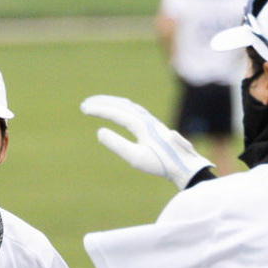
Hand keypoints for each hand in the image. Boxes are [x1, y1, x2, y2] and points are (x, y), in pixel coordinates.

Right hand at [79, 94, 210, 189]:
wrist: (183, 164)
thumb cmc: (160, 163)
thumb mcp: (135, 158)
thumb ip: (117, 144)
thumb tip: (99, 132)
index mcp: (140, 125)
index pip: (115, 112)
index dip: (98, 110)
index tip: (84, 109)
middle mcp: (145, 119)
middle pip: (120, 104)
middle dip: (101, 103)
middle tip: (84, 105)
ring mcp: (149, 120)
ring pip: (127, 105)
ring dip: (110, 102)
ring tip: (96, 104)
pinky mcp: (152, 124)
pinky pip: (133, 109)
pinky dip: (120, 106)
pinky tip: (117, 110)